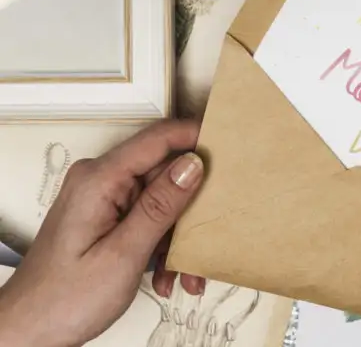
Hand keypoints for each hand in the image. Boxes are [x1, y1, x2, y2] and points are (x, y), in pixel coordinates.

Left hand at [0, 120, 205, 346]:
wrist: (29, 332)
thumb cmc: (63, 299)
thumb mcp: (124, 254)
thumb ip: (161, 206)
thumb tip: (193, 165)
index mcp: (100, 179)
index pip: (158, 139)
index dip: (197, 136)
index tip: (230, 145)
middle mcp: (100, 181)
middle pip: (165, 173)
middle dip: (191, 208)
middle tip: (209, 234)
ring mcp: (103, 198)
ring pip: (161, 200)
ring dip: (178, 235)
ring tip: (185, 272)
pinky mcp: (107, 215)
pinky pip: (148, 217)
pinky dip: (162, 244)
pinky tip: (165, 274)